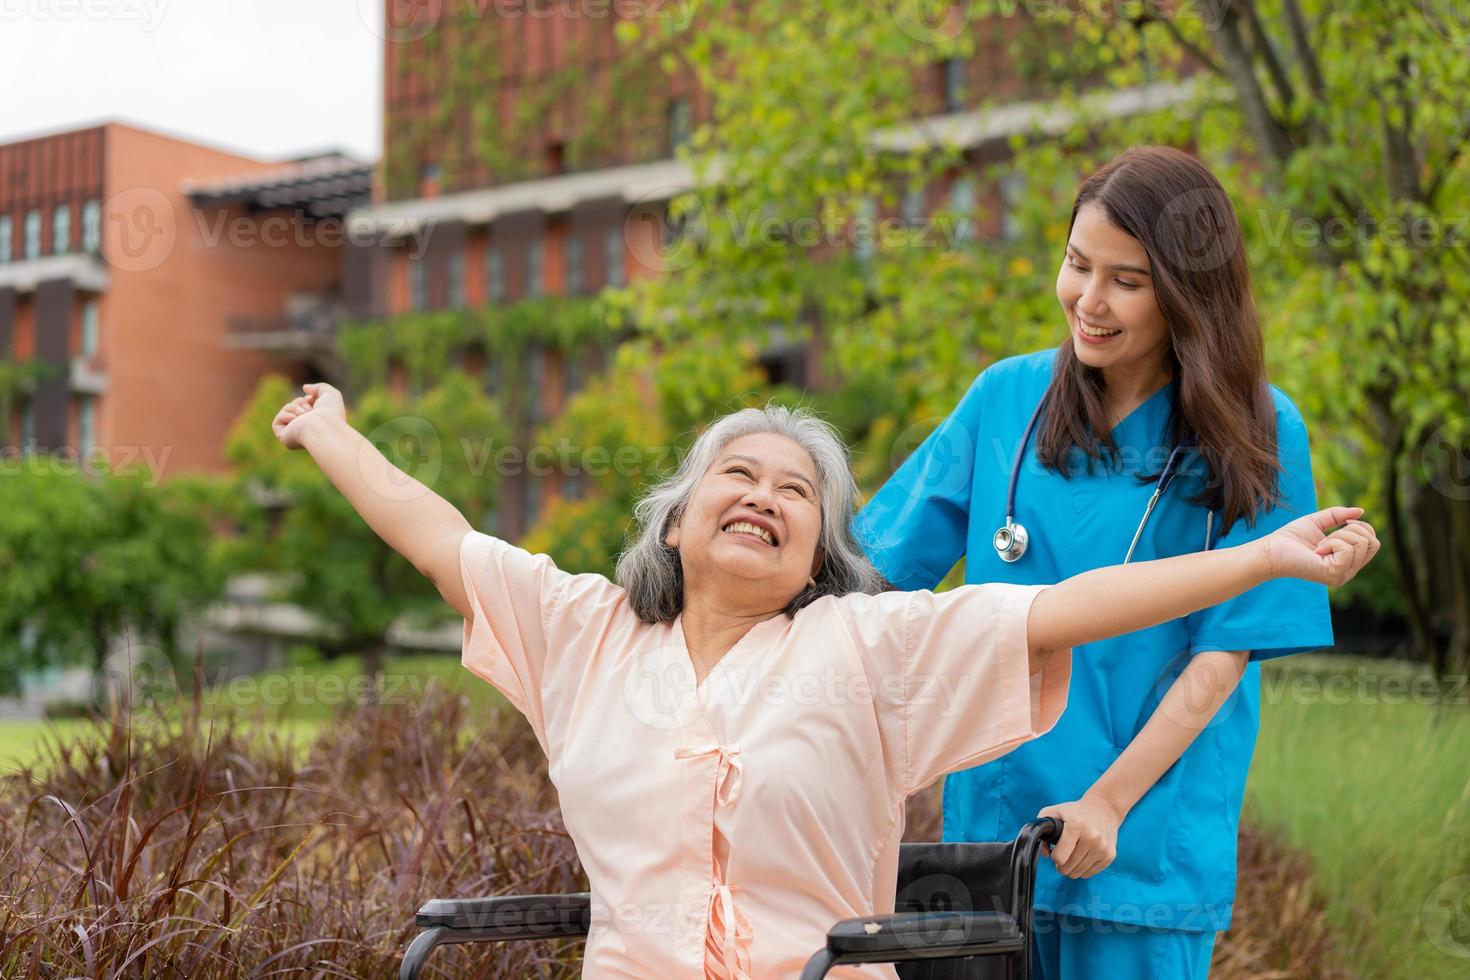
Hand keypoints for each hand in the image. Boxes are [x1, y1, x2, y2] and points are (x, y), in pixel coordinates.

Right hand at [271, 382, 345, 449]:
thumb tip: (305, 388)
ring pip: (285, 412)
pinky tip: (294, 419)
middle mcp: (307, 430)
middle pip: (294, 406)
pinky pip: (276, 423)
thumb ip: (319, 387)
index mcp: (318, 422)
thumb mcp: (330, 393)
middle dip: (300, 402)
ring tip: (304, 414)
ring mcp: (295, 434)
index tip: (312, 399)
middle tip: (309, 409)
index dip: (307, 400)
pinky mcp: (285, 438)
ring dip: (294, 408)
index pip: (305, 406)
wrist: (323, 426)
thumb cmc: (330, 412)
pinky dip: (283, 416)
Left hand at [1038, 793, 1123, 878]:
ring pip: (1078, 873)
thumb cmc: (1074, 811)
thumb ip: (1040, 829)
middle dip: (1061, 864)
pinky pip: (1090, 874)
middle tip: (1063, 854)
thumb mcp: (1053, 812)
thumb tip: (1045, 854)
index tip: (1055, 849)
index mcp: (1076, 826)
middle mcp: (1092, 837)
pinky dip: (1083, 869)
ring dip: (1071, 867)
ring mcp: (1102, 848)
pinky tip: (1082, 856)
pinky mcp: (1110, 855)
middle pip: (1068, 868)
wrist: (1104, 808)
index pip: (1060, 858)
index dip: (1054, 856)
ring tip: (1071, 855)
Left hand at [1261, 506, 1379, 586]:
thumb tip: (1361, 510)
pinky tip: (1317, 550)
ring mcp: (1343, 575)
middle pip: (1373, 543)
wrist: (1271, 551)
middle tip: (1327, 537)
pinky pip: (1347, 548)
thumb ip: (1339, 516)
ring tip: (1319, 545)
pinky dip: (1332, 541)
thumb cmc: (1291, 538)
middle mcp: (1349, 571)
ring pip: (1362, 544)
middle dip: (1352, 530)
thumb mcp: (1318, 521)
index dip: (1360, 526)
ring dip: (1338, 536)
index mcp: (1348, 561)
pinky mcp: (1335, 574)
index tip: (1342, 523)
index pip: (1373, 542)